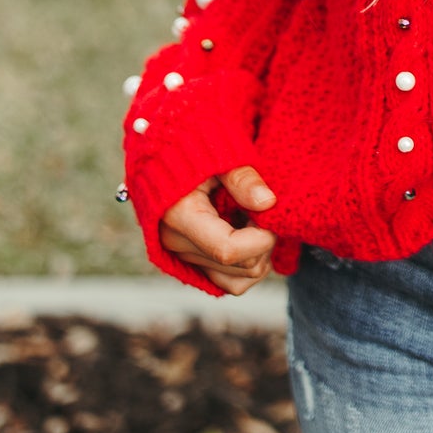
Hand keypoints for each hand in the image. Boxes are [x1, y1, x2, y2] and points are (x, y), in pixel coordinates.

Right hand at [159, 166, 277, 294]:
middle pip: (239, 267)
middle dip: (264, 243)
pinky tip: (246, 232)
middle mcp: (176, 244)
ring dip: (258, 256)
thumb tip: (267, 202)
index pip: (228, 250)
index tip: (270, 213)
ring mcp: (182, 257)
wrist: (162, 156)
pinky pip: (227, 281)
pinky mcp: (190, 263)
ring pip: (237, 281)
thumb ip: (242, 178)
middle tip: (262, 210)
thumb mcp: (218, 155)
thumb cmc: (193, 151)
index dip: (261, 239)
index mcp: (180, 217)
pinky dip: (246, 264)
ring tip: (254, 221)